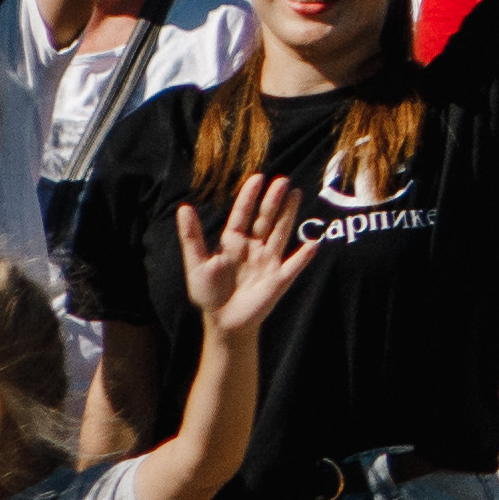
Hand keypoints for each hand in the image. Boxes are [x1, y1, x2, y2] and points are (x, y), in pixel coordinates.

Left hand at [171, 170, 309, 342]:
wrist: (223, 321)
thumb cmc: (208, 292)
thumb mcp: (196, 263)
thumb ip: (191, 236)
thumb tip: (184, 207)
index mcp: (234, 242)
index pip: (243, 215)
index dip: (249, 197)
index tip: (257, 178)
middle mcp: (254, 248)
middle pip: (266, 219)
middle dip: (273, 200)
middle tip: (282, 180)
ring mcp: (269, 262)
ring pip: (281, 233)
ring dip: (289, 215)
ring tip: (296, 194)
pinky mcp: (279, 279)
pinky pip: (294, 265)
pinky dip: (304, 256)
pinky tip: (314, 243)